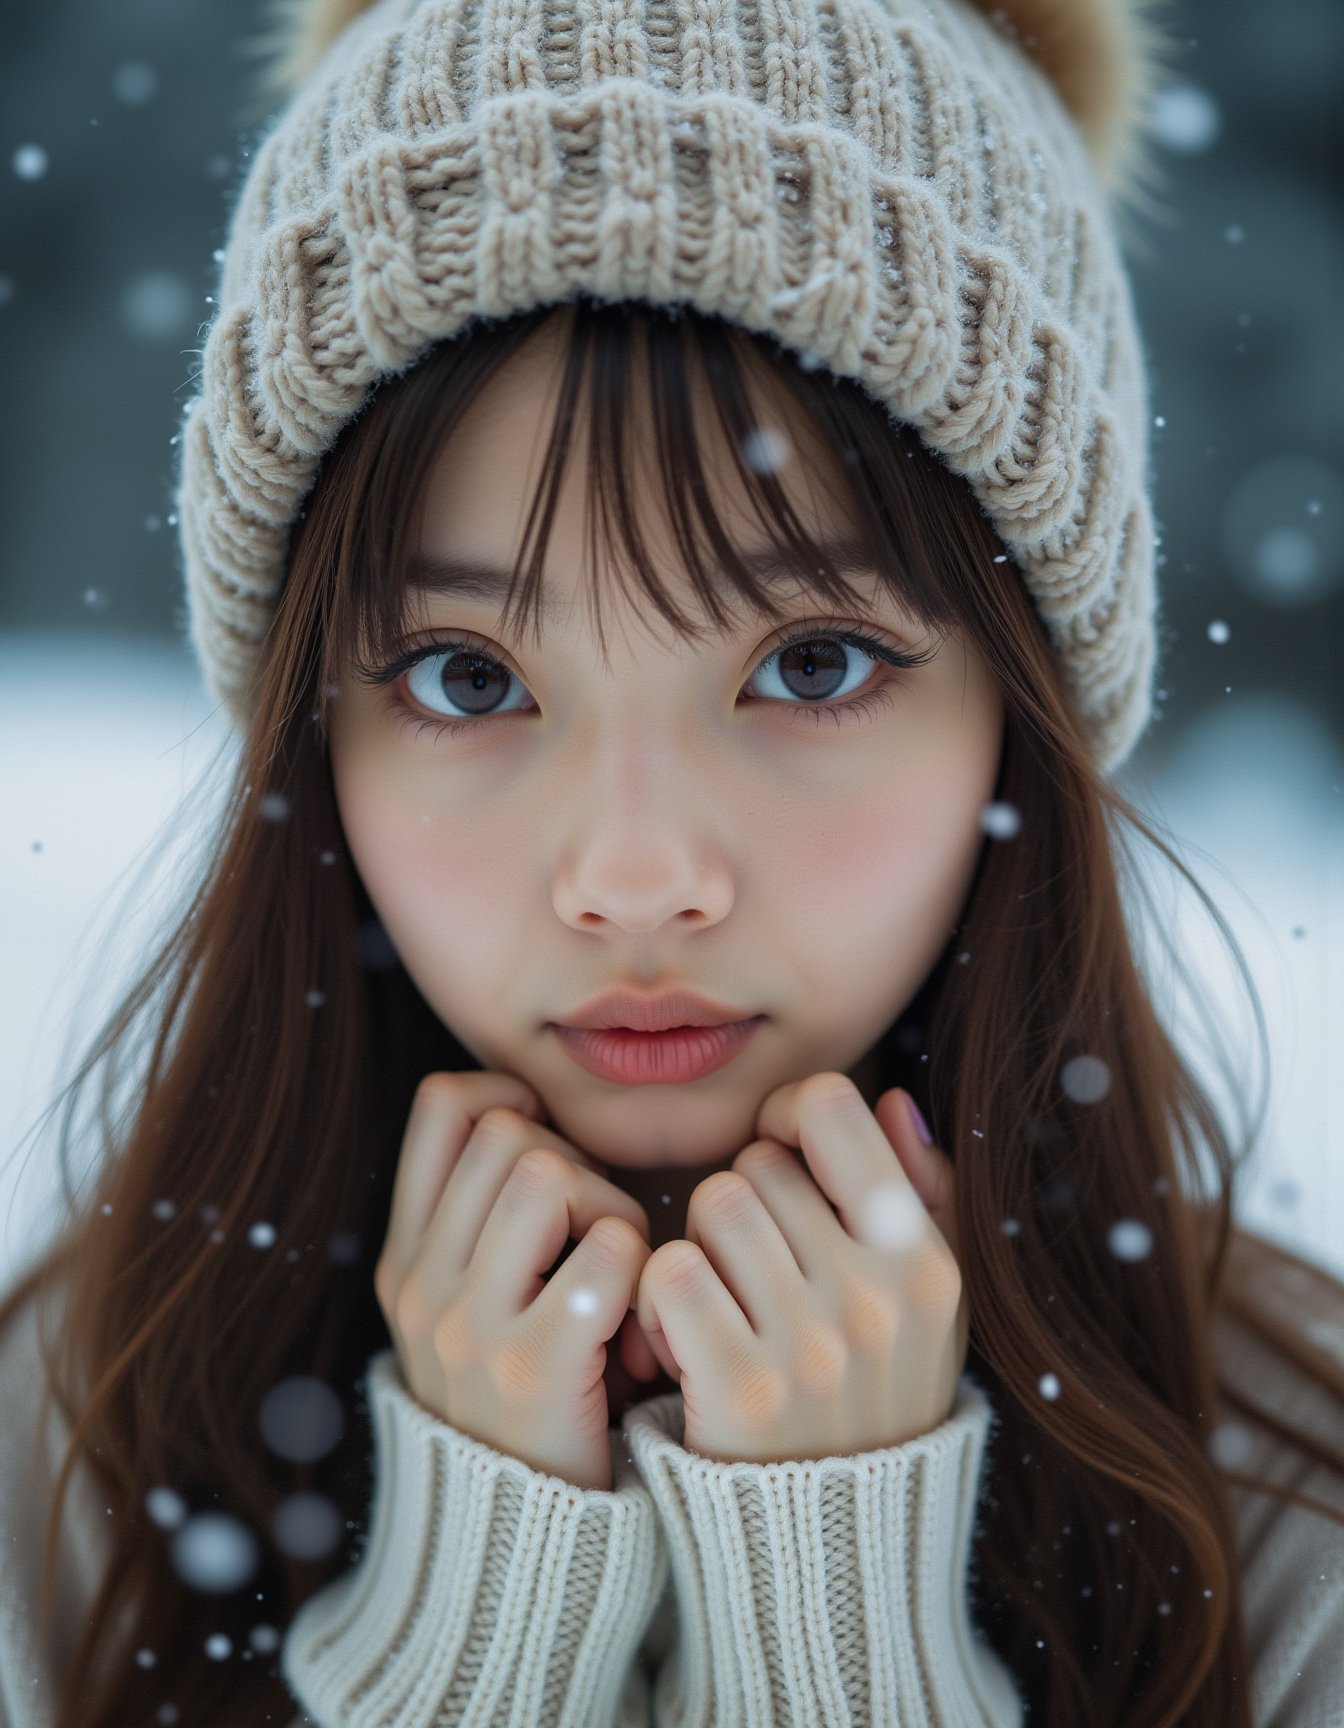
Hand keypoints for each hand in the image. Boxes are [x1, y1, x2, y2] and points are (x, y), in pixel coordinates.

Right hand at [374, 1071, 653, 1492]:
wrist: (517, 1553)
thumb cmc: (532, 1408)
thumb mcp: (477, 1314)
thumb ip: (492, 1223)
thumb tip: (540, 1113)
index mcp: (407, 1261)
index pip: (442, 1107)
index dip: (509, 1098)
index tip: (552, 1146)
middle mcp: (423, 1285)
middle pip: (506, 1133)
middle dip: (575, 1163)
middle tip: (598, 1239)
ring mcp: (468, 1326)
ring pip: (547, 1174)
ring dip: (609, 1211)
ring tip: (620, 1279)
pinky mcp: (532, 1367)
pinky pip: (606, 1252)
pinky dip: (641, 1271)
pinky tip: (638, 1330)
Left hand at [634, 1073, 966, 1462]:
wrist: (835, 1553)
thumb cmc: (875, 1402)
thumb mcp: (928, 1308)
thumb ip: (922, 1195)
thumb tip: (888, 1099)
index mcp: (925, 1265)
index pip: (833, 1109)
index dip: (787, 1116)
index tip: (778, 1158)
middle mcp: (878, 1298)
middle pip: (757, 1164)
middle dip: (741, 1203)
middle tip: (749, 1269)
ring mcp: (811, 1346)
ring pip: (712, 1206)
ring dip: (698, 1247)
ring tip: (717, 1302)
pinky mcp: (740, 1390)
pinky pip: (670, 1273)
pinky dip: (657, 1301)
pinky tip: (680, 1342)